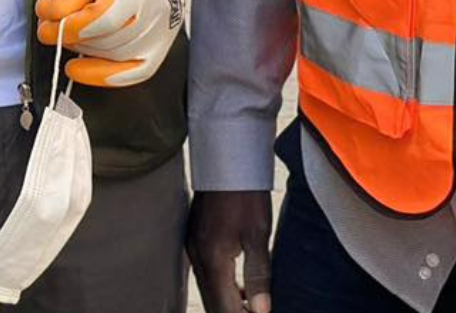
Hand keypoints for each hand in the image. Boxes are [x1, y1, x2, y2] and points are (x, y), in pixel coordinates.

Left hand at [35, 0, 185, 86]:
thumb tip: (55, 11)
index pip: (106, 16)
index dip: (71, 22)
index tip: (45, 13)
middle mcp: (161, 11)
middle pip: (108, 38)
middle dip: (69, 33)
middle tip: (46, 23)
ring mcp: (162, 33)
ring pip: (114, 56)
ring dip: (81, 48)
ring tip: (63, 32)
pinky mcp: (159, 48)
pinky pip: (132, 73)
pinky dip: (102, 76)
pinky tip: (77, 68)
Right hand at [188, 190, 272, 312]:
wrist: (226, 158)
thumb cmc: (245, 193)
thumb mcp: (258, 234)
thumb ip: (258, 275)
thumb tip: (262, 309)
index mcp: (212, 259)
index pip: (224, 307)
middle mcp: (197, 256)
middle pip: (212, 303)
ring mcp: (192, 247)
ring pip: (207, 290)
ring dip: (227, 303)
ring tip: (252, 308)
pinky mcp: (194, 239)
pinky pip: (205, 274)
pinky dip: (221, 287)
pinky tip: (239, 288)